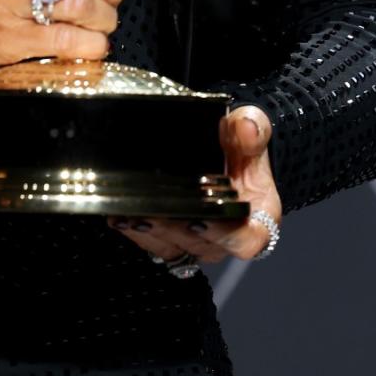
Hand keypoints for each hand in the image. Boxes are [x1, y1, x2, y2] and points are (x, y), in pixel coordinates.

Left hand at [108, 104, 281, 264]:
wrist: (224, 153)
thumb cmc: (241, 148)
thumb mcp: (250, 131)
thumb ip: (252, 128)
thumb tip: (247, 127)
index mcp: (257, 219)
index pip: (244, 240)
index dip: (221, 234)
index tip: (198, 218)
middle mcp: (227, 238)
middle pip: (201, 245)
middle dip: (172, 230)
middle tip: (148, 213)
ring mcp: (199, 243)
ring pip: (173, 247)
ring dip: (148, 233)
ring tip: (127, 214)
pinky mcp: (174, 241)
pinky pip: (154, 243)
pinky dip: (135, 230)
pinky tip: (118, 215)